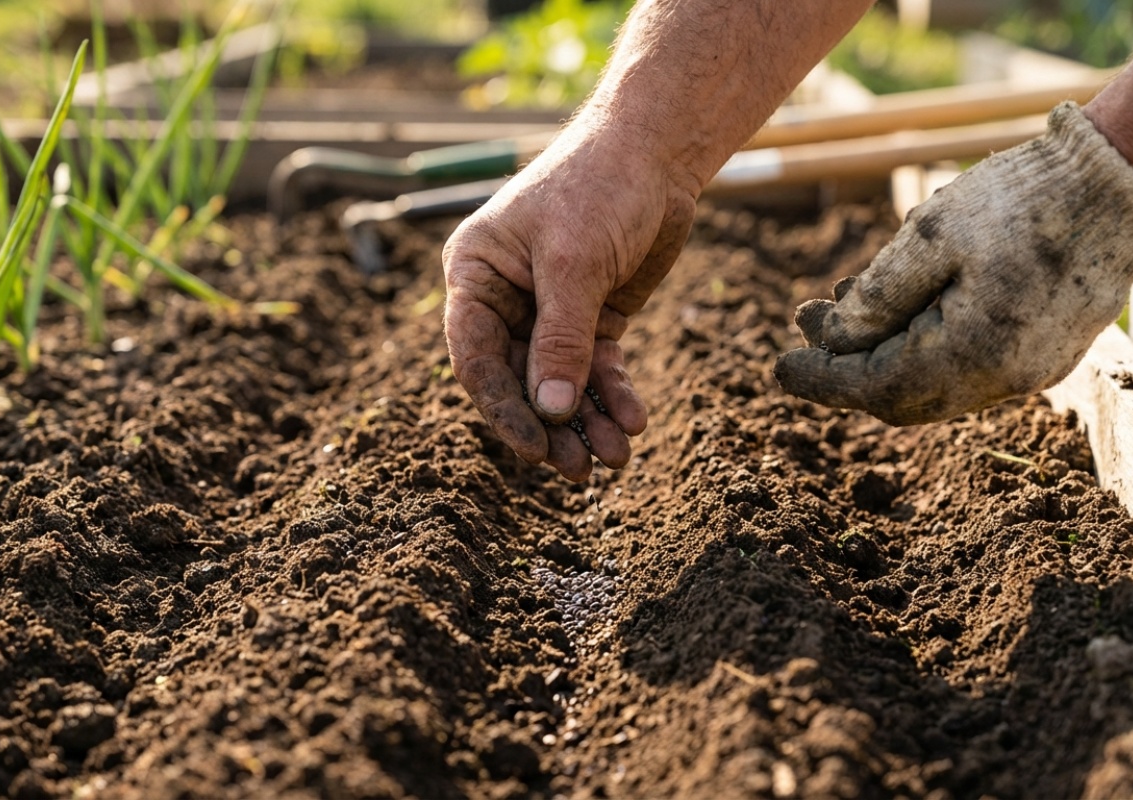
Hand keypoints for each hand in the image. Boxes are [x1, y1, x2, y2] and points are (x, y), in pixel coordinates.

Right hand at [443, 127, 696, 480]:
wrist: (656, 153)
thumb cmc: (598, 186)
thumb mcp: (573, 263)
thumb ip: (560, 338)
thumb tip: (550, 410)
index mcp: (476, 275)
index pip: (477, 356)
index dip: (504, 407)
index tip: (534, 447)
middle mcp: (506, 298)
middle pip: (520, 379)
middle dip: (552, 425)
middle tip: (578, 469)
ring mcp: (550, 311)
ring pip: (561, 382)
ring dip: (587, 421)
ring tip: (616, 457)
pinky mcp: (593, 317)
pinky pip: (597, 367)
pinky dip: (614, 395)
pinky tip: (632, 420)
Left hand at [774, 102, 1132, 424]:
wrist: (1123, 178)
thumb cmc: (1027, 197)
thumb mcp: (930, 234)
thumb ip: (874, 296)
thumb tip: (832, 338)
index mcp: (976, 355)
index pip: (878, 390)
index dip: (823, 380)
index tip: (778, 365)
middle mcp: (1005, 378)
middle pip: (904, 396)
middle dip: (846, 363)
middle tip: (805, 317)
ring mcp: (1031, 369)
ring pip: (933, 382)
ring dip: (880, 348)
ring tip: (841, 301)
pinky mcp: (1043, 350)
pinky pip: (965, 364)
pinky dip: (920, 341)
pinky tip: (897, 299)